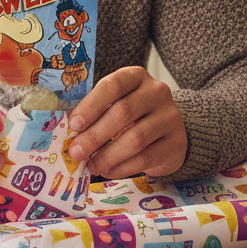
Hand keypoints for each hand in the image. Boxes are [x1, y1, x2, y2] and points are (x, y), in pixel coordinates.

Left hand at [67, 66, 186, 177]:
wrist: (169, 132)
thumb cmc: (134, 116)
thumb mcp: (117, 104)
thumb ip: (97, 114)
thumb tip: (71, 136)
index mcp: (136, 77)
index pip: (113, 85)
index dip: (91, 105)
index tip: (73, 125)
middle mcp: (157, 92)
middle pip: (123, 112)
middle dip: (95, 135)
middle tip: (76, 152)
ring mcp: (170, 117)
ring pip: (135, 138)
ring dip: (107, 155)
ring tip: (90, 166)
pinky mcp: (176, 143)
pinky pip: (146, 157)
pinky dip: (123, 167)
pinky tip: (108, 171)